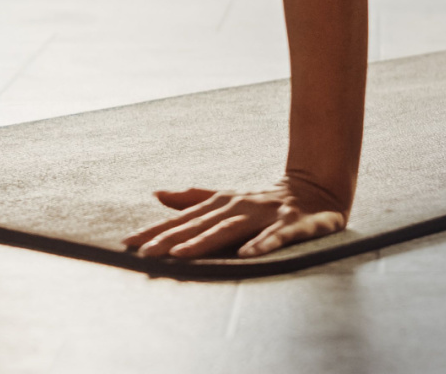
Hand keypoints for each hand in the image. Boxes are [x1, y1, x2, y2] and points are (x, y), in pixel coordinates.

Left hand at [123, 176, 347, 259]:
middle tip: (144, 253)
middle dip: (171, 239)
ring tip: (180, 255)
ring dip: (205, 241)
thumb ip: (192, 199)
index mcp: (224, 202)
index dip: (157, 230)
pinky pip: (277, 237)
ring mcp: (266, 214)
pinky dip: (262, 245)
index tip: (128, 243)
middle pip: (201, 224)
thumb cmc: (265, 201)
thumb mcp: (227, 198)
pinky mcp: (294, 225)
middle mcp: (241, 206)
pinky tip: (247, 256)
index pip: (184, 219)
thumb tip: (157, 194)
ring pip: (231, 229)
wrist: (318, 189)